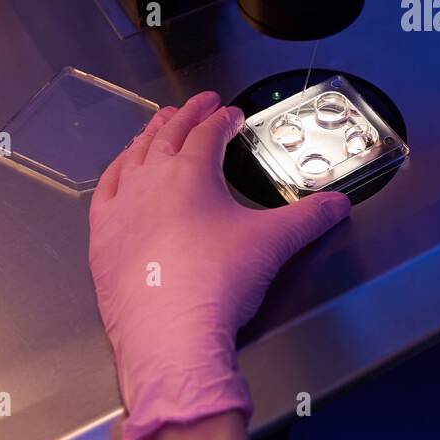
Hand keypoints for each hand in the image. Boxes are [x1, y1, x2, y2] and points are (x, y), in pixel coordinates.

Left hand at [89, 91, 350, 439]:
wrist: (172, 335)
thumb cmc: (216, 286)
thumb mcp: (275, 243)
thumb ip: (310, 218)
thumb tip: (336, 205)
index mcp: (191, 173)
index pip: (209, 133)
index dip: (224, 119)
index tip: (232, 114)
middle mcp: (151, 182)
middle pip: (168, 134)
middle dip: (186, 115)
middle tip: (198, 103)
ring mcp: (121, 209)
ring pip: (133, 156)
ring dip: (149, 135)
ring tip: (159, 124)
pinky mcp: (102, 238)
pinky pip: (106, 190)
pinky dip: (116, 172)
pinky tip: (121, 173)